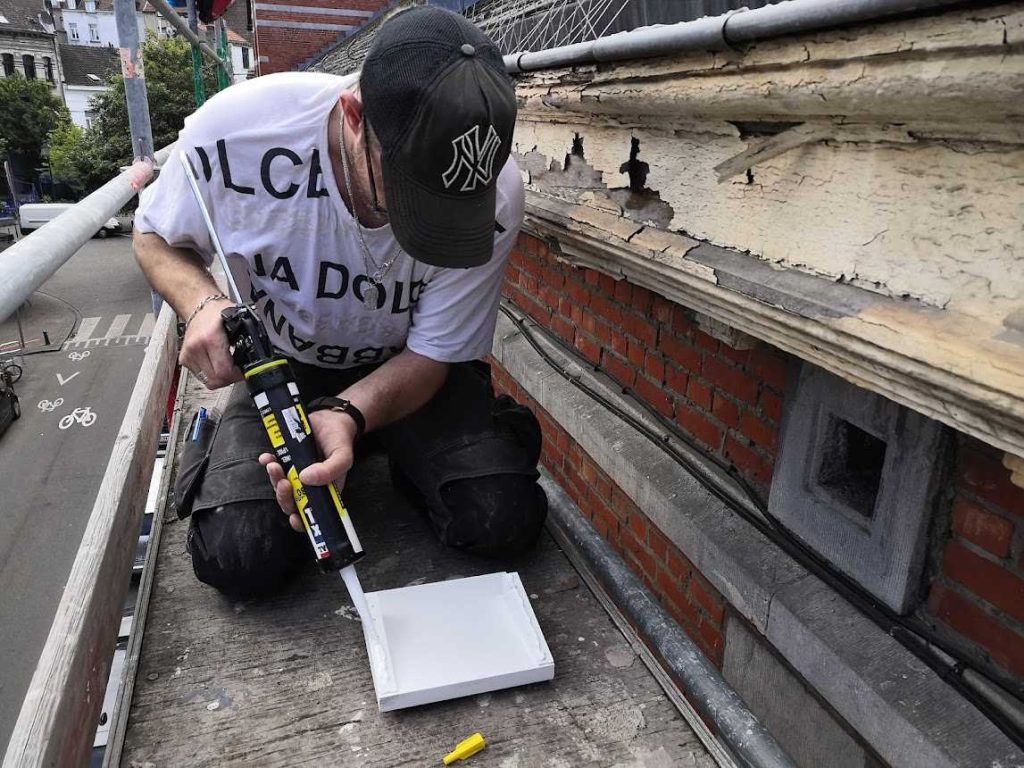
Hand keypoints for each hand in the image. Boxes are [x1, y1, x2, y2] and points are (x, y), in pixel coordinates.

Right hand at [179, 297, 239, 388]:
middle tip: (238, 370)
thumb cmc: (218, 313)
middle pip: (216, 380)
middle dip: (230, 378)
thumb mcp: (238, 322)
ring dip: (221, 378)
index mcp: (210, 338)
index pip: (224, 370)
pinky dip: (212, 374)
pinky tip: (217, 364)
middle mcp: (196, 348)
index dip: (237, 375)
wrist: (199, 307)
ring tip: (228, 366)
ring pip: (209, 381)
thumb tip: (258, 358)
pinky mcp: (184, 360)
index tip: (244, 370)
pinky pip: (202, 377)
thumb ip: (248, 339)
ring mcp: (188, 355)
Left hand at [259, 408, 359, 530]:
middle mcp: (308, 487)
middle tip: (283, 482)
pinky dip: (268, 463)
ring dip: (274, 479)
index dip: (301, 521)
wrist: (331, 418)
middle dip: (284, 496)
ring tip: (273, 465)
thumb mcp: (343, 456)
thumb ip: (331, 470)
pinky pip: (274, 467)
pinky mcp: (286, 461)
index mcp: (324, 492)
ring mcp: (295, 474)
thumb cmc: (340, 441)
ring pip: (280, 486)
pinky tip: (267, 457)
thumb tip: (305, 479)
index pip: (311, 514)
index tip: (294, 518)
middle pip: (291, 503)